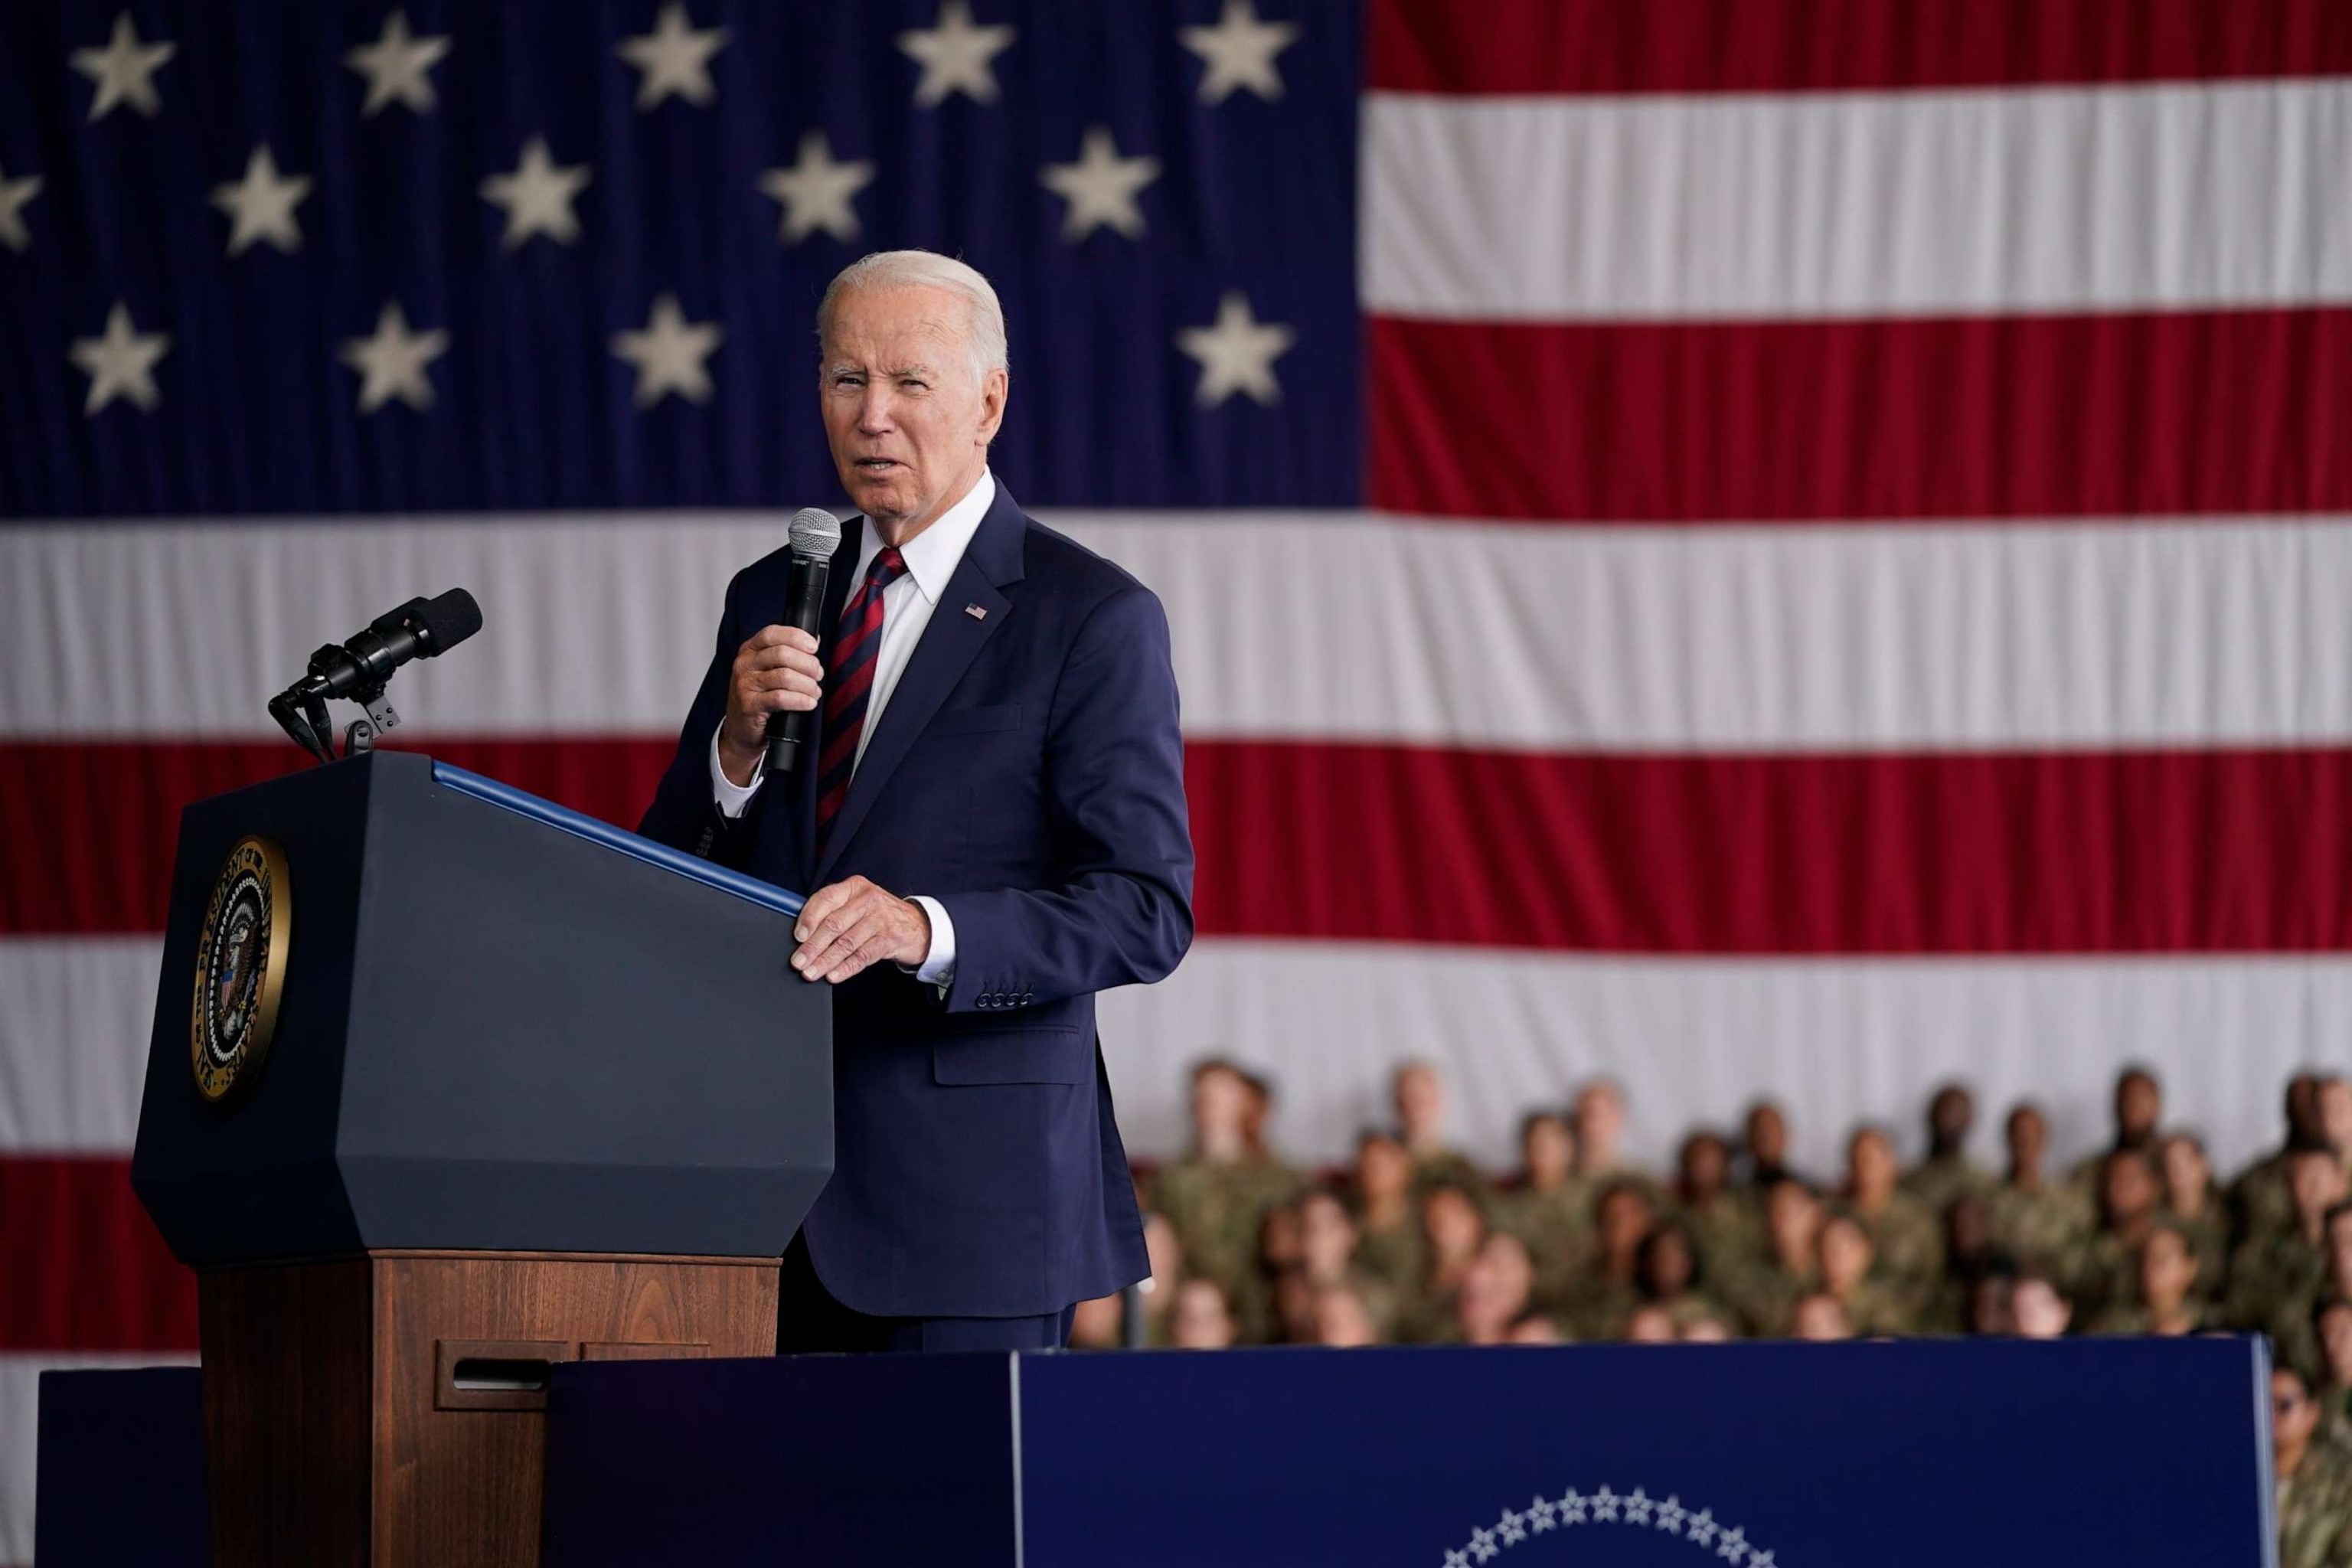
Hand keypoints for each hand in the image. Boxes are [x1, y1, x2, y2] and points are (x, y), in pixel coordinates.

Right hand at [719, 626, 823, 785]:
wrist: (741, 729)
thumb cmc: (760, 697)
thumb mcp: (770, 670)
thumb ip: (789, 653)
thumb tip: (814, 640)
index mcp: (750, 650)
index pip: (772, 634)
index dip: (796, 637)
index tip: (814, 647)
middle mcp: (745, 665)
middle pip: (782, 653)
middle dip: (807, 664)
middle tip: (818, 674)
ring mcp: (745, 685)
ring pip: (784, 676)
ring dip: (807, 684)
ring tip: (815, 692)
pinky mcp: (749, 705)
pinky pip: (780, 698)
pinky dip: (800, 700)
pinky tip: (809, 703)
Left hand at [791, 876, 930, 983]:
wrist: (919, 926)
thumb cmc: (880, 915)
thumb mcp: (859, 903)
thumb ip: (835, 911)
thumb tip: (803, 935)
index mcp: (855, 887)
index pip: (826, 899)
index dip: (809, 918)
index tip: (798, 937)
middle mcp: (868, 900)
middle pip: (834, 924)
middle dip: (812, 946)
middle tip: (798, 962)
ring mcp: (880, 920)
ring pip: (846, 943)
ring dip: (825, 961)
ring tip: (811, 972)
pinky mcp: (889, 940)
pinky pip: (862, 956)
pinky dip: (846, 968)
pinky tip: (833, 975)